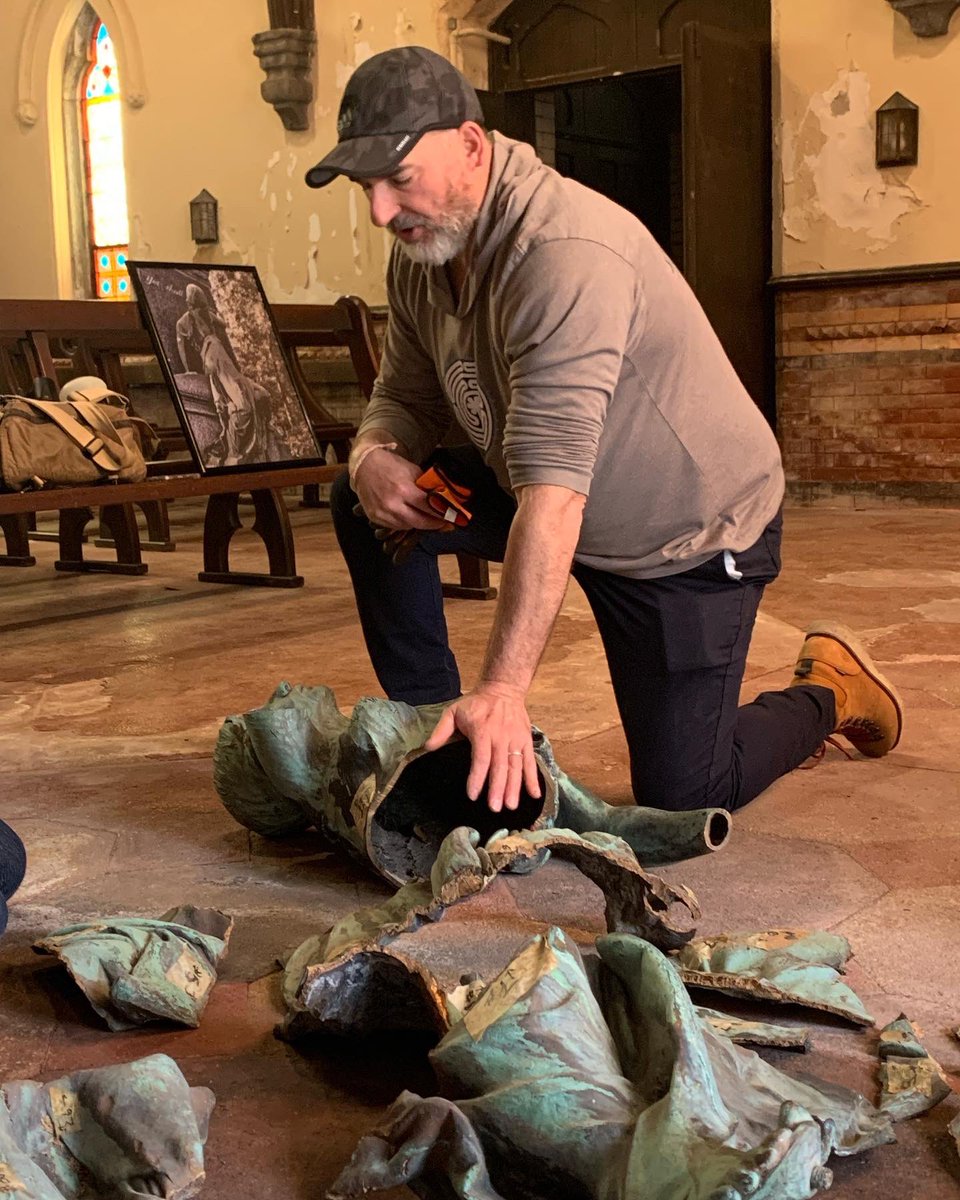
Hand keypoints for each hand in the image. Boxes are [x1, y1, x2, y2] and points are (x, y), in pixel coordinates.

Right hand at [352, 446, 448, 531]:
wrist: (364, 466)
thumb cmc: (390, 465)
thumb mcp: (413, 471)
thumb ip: (426, 487)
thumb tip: (442, 499)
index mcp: (404, 489)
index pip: (429, 507)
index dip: (442, 513)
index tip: (452, 516)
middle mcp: (393, 504)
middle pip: (420, 522)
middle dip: (434, 523)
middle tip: (443, 522)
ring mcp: (382, 513)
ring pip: (408, 526)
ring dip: (419, 523)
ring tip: (426, 518)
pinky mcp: (375, 517)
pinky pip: (395, 526)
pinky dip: (404, 523)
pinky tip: (409, 516)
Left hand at [423, 681, 541, 813]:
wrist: (503, 688)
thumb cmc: (476, 703)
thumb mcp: (453, 711)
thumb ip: (441, 730)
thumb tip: (428, 747)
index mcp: (482, 730)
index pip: (481, 758)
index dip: (477, 777)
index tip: (473, 795)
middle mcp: (501, 737)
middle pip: (500, 766)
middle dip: (498, 788)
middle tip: (495, 808)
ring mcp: (516, 739)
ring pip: (516, 766)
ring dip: (514, 787)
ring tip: (511, 806)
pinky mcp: (526, 741)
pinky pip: (530, 761)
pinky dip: (532, 778)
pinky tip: (534, 795)